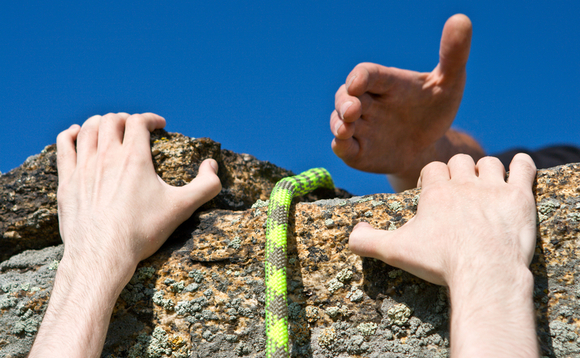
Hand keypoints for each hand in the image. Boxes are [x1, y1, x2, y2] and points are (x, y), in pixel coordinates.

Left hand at [29, 113, 220, 357]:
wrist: (102, 254)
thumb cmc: (142, 231)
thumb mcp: (182, 208)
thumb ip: (205, 186)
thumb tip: (212, 165)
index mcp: (134, 157)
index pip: (139, 122)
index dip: (150, 118)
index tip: (159, 125)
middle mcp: (107, 156)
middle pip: (112, 120)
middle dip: (126, 118)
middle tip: (135, 126)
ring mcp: (84, 166)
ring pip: (88, 129)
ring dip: (100, 122)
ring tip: (109, 127)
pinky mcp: (67, 180)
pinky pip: (64, 145)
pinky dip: (71, 134)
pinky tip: (77, 134)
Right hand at [330, 15, 477, 178]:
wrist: (428, 145)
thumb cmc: (433, 110)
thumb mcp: (449, 82)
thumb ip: (453, 54)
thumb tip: (461, 20)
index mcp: (385, 83)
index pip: (366, 74)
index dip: (359, 77)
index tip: (357, 83)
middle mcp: (367, 103)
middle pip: (345, 97)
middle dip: (344, 103)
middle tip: (352, 111)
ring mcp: (360, 127)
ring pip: (338, 121)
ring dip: (338, 124)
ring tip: (345, 130)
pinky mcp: (357, 151)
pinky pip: (343, 148)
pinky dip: (341, 146)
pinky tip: (344, 145)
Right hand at [349, 153, 538, 355]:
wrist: (483, 273)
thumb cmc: (439, 262)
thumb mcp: (395, 252)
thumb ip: (368, 241)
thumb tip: (351, 234)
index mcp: (435, 192)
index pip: (432, 169)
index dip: (432, 179)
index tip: (433, 192)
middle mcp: (463, 184)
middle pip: (460, 162)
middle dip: (458, 172)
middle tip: (460, 191)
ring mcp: (494, 188)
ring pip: (489, 163)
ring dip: (487, 171)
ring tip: (486, 185)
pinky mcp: (520, 198)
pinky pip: (524, 167)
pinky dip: (523, 165)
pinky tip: (519, 169)